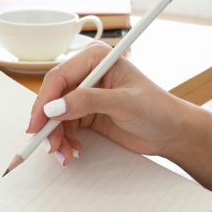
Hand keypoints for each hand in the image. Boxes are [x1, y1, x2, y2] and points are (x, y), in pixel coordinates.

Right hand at [27, 42, 188, 164]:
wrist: (172, 132)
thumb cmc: (158, 109)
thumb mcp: (124, 103)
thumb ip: (88, 102)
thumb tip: (55, 108)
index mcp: (96, 58)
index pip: (59, 77)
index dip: (45, 100)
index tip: (38, 122)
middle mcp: (88, 73)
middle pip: (53, 96)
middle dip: (47, 122)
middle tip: (47, 143)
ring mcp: (86, 94)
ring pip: (55, 115)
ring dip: (55, 136)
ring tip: (64, 153)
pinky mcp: (86, 113)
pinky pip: (64, 126)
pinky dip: (64, 140)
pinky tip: (72, 150)